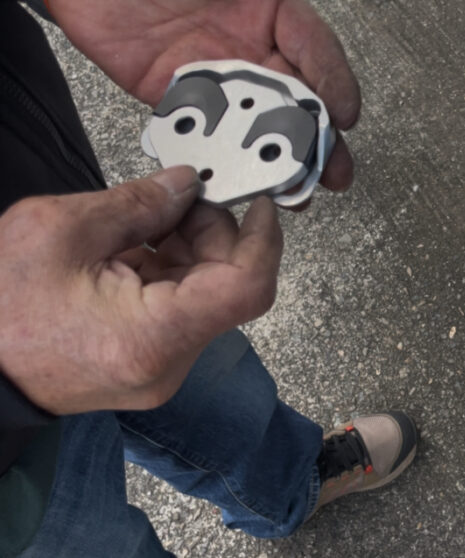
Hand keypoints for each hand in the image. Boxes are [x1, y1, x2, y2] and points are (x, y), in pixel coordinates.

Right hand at [0, 167, 282, 413]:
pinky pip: (178, 309)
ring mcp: (159, 368)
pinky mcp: (147, 363)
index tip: (259, 202)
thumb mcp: (59, 231)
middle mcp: (167, 363)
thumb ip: (137, 204)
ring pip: (203, 295)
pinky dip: (166, 271)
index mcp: (153, 335)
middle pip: (225, 286)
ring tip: (141, 221)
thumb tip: (186, 185)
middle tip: (176, 197)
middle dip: (211, 233)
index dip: (264, 239)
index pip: (247, 288)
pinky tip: (131, 248)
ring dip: (186, 249)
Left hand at [46, 0, 359, 192]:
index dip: (334, 84)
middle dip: (316, 141)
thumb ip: (274, 8)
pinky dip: (222, 159)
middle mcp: (247, 47)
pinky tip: (235, 179)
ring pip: (255, 125)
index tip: (344, 117)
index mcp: (269, 11)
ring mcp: (214, 77)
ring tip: (290, 189)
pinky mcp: (179, 98)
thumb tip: (312, 46)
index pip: (315, 50)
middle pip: (294, 100)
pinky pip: (207, 134)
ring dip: (274, 160)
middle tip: (330, 171)